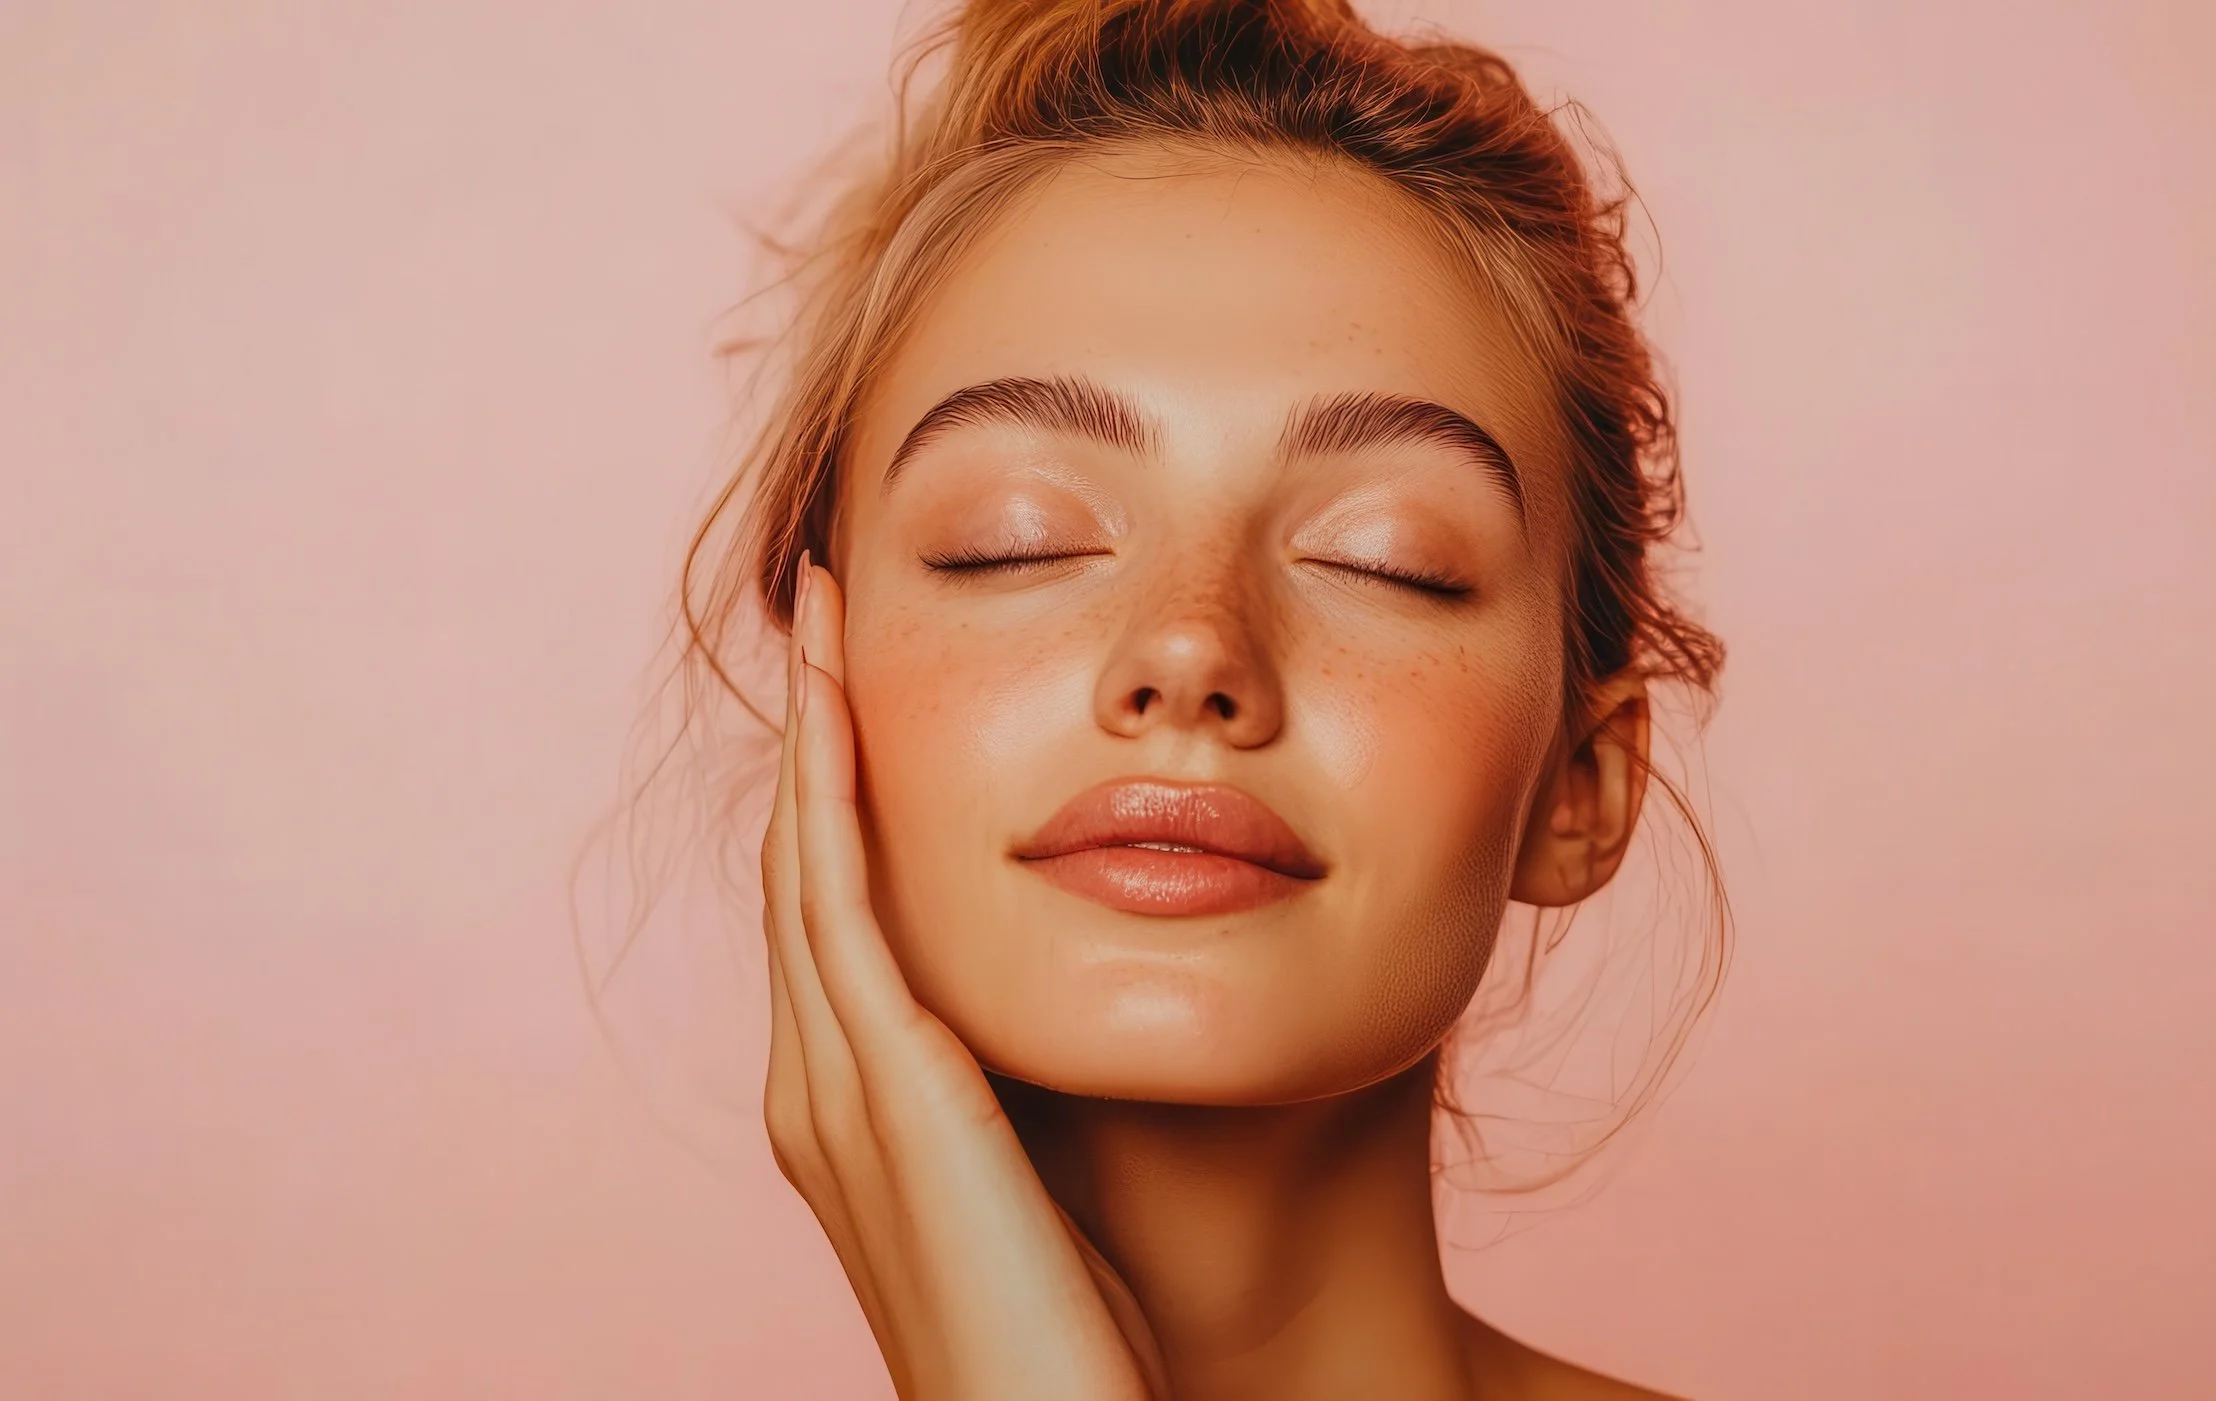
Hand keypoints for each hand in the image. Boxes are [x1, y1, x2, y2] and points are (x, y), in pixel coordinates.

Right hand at [761, 556, 1164, 1399]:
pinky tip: (840, 711)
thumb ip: (1032, 1094)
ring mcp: (836, 1093)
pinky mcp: (888, 1095)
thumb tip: (1074, 1011)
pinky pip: (838, 909)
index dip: (838, 795)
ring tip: (820, 620)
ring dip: (809, 738)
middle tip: (820, 612)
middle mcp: (819, 1090)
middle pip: (800, 871)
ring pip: (803, 868)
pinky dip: (831, 800)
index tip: (860, 687)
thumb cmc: (1085, 1343)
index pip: (835, 916)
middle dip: (808, 738)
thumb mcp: (1048, 1184)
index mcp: (855, 1111)